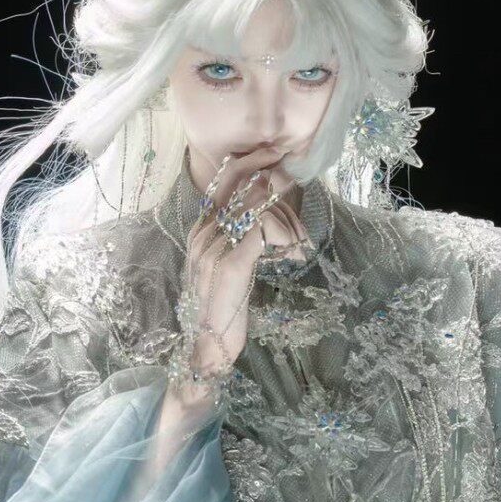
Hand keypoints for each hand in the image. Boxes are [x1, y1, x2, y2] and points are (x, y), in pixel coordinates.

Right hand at [176, 143, 310, 388]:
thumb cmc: (221, 309)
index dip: (253, 162)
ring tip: (299, 233)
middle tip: (295, 172)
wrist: (206, 348)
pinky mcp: (230, 265)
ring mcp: (213, 247)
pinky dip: (283, 233)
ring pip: (256, 206)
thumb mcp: (229, 266)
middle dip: (274, 177)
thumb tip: (266, 216)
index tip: (278, 154)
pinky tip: (294, 248)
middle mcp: (203, 232)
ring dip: (286, 214)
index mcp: (201, 230)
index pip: (225, 179)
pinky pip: (261, 230)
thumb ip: (241, 239)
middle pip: (242, 185)